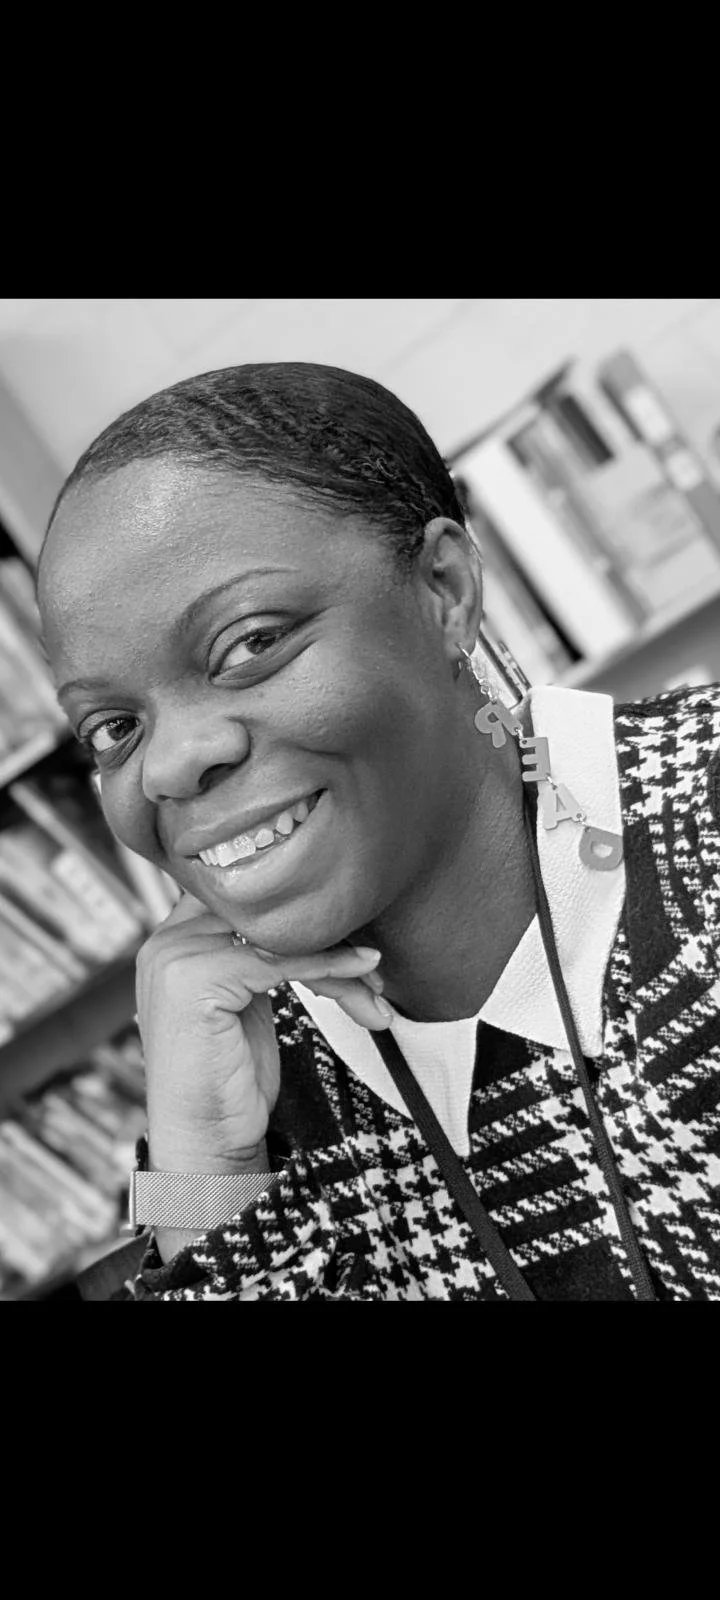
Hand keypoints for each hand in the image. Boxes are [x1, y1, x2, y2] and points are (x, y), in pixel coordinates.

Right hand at [135, 892, 390, 1168]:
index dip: (303, 919)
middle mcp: (167, 940)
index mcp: (174, 939)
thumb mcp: (245, 1001)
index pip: (249, 903)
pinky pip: (278, 960)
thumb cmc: (228, 1080)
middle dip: (328, 939)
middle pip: (264, 918)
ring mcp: (176, 957)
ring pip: (277, 937)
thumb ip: (258, 955)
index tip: (354, 939)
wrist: (204, 1142)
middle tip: (373, 968)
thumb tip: (318, 921)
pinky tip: (360, 974)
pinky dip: (327, 967)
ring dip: (337, 960)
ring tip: (373, 983)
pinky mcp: (196, 979)